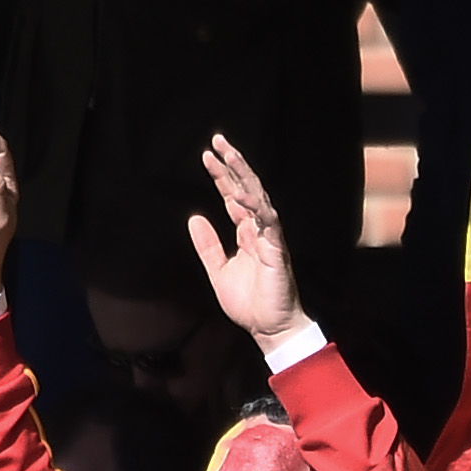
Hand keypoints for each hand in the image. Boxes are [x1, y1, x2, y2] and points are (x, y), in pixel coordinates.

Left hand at [191, 131, 305, 346]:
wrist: (269, 329)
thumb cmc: (249, 304)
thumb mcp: (217, 271)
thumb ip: (207, 245)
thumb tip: (193, 217)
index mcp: (246, 233)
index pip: (233, 196)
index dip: (221, 175)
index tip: (207, 155)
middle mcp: (259, 230)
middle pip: (246, 188)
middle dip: (233, 164)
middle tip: (217, 141)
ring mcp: (270, 238)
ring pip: (258, 198)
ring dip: (244, 175)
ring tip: (229, 154)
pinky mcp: (277, 251)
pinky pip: (268, 223)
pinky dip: (255, 207)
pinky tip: (241, 193)